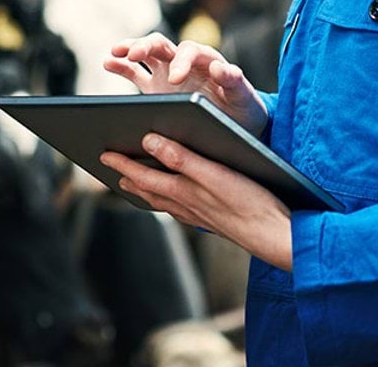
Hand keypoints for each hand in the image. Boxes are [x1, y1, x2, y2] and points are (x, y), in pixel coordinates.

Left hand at [101, 134, 292, 271]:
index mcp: (182, 192)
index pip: (142, 176)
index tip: (102, 153)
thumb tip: (148, 141)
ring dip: (144, 189)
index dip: (121, 163)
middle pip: (147, 190)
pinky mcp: (211, 218)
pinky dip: (165, 198)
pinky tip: (172, 197)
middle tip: (109, 167)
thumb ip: (181, 157)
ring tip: (132, 181)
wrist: (275, 235)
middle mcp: (185, 206)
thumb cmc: (249, 203)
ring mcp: (198, 214)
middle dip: (127, 177)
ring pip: (161, 200)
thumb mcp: (215, 174)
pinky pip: (178, 207)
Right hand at [104, 33, 268, 137]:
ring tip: (115, 52)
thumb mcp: (244, 99)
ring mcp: (168, 73)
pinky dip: (122, 65)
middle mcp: (185, 62)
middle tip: (134, 54)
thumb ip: (235, 82)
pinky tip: (108, 62)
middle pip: (163, 44)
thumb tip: (220, 67)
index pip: (191, 52)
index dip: (181, 62)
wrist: (237, 123)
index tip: (174, 79)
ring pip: (147, 53)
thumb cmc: (243, 110)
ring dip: (131, 49)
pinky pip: (135, 72)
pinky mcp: (156, 87)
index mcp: (207, 61)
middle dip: (147, 46)